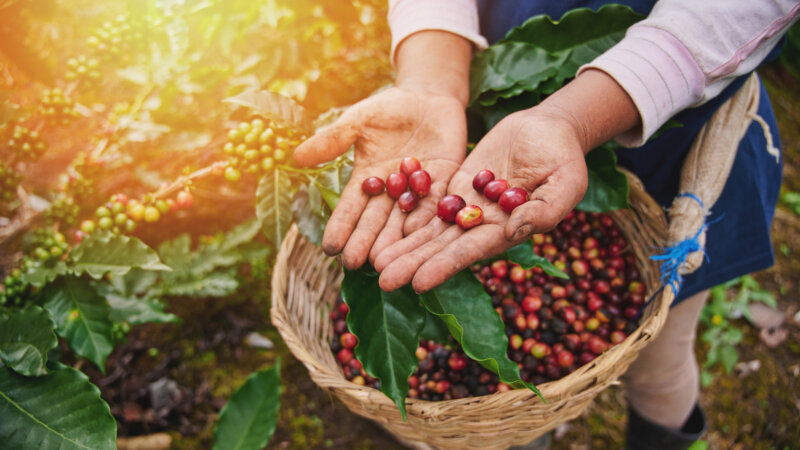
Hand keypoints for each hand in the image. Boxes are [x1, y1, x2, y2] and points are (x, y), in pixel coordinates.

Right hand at [293, 86, 466, 269]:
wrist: (429, 96)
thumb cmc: (389, 108)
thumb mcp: (358, 121)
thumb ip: (332, 140)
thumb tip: (296, 157)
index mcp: (368, 179)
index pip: (351, 207)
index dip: (340, 227)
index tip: (329, 248)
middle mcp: (392, 191)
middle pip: (376, 220)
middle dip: (365, 242)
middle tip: (355, 264)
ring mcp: (418, 189)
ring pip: (404, 219)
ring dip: (394, 240)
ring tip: (384, 261)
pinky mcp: (445, 182)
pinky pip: (436, 202)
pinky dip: (427, 218)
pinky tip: (418, 235)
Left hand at [373, 108, 588, 292]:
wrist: (550, 128)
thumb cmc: (565, 158)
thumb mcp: (566, 184)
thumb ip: (544, 211)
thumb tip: (513, 231)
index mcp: (507, 231)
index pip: (470, 252)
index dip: (443, 267)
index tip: (418, 283)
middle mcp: (482, 224)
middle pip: (442, 247)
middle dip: (413, 263)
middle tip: (383, 279)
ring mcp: (468, 206)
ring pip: (430, 229)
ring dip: (404, 244)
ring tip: (375, 261)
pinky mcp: (457, 185)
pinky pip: (429, 201)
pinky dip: (408, 213)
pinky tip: (384, 226)